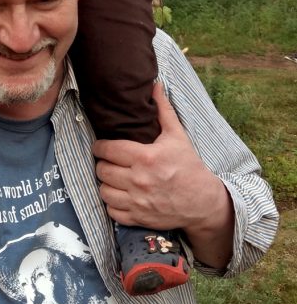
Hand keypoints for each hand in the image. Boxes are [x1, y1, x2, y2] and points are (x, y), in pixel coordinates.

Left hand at [92, 82, 225, 233]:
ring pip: (103, 191)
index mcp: (145, 157)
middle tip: (108, 160)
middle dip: (102, 163)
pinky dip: (112, 203)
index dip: (100, 146)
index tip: (102, 146)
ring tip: (112, 177)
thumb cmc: (189, 166)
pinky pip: (112, 211)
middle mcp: (138, 181)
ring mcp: (137, 202)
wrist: (203, 202)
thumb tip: (155, 85)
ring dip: (105, 183)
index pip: (107, 149)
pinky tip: (119, 194)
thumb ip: (163, 109)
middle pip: (102, 170)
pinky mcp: (138, 218)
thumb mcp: (177, 135)